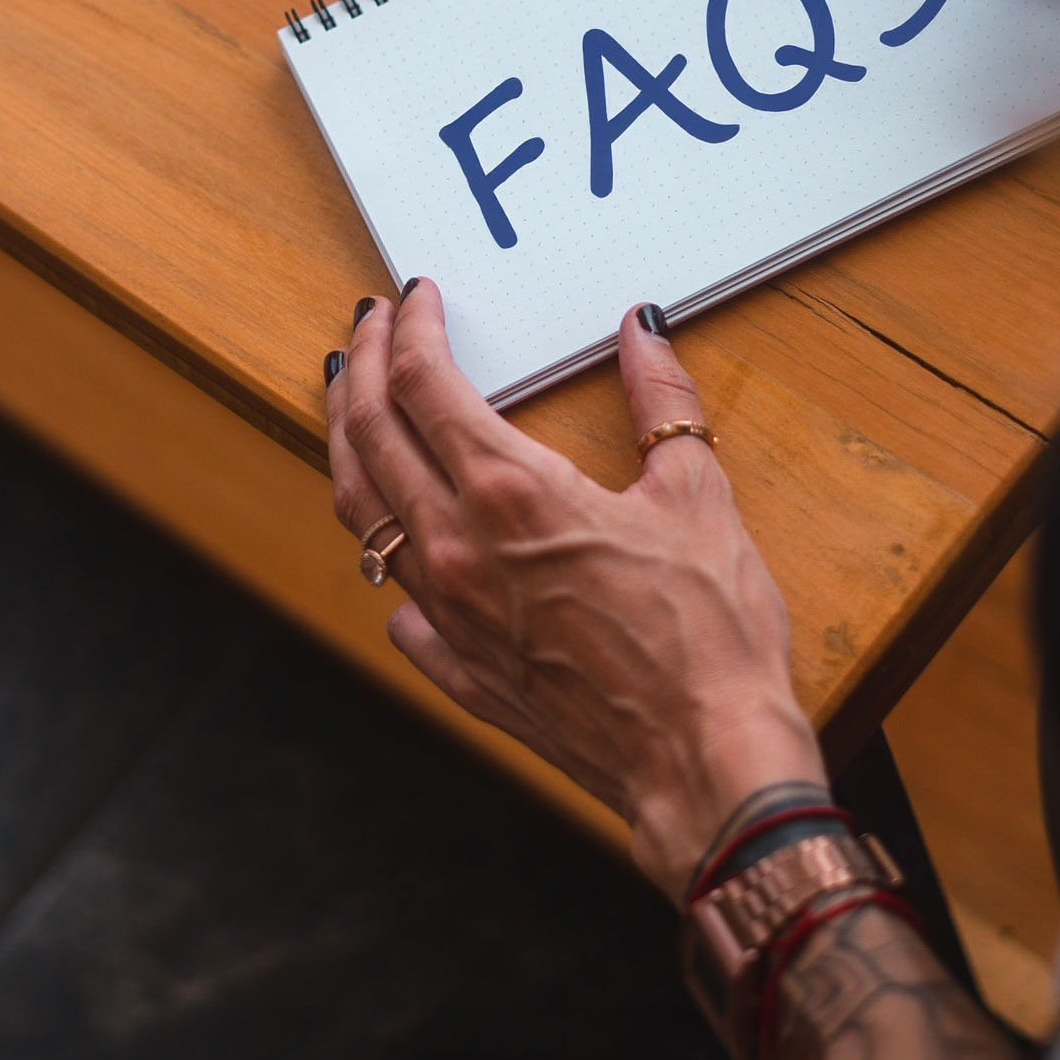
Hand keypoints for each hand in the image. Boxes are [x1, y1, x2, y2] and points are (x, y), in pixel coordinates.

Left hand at [327, 287, 824, 895]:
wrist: (704, 760)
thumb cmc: (710, 633)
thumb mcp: (698, 494)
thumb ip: (660, 401)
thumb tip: (642, 332)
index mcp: (510, 492)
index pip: (424, 383)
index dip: (410, 329)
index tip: (415, 299)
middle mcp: (458, 548)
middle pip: (370, 435)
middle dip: (361, 367)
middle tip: (365, 328)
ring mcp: (448, 615)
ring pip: (362, 513)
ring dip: (349, 446)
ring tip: (351, 407)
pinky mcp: (459, 670)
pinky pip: (399, 602)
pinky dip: (391, 555)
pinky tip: (403, 542)